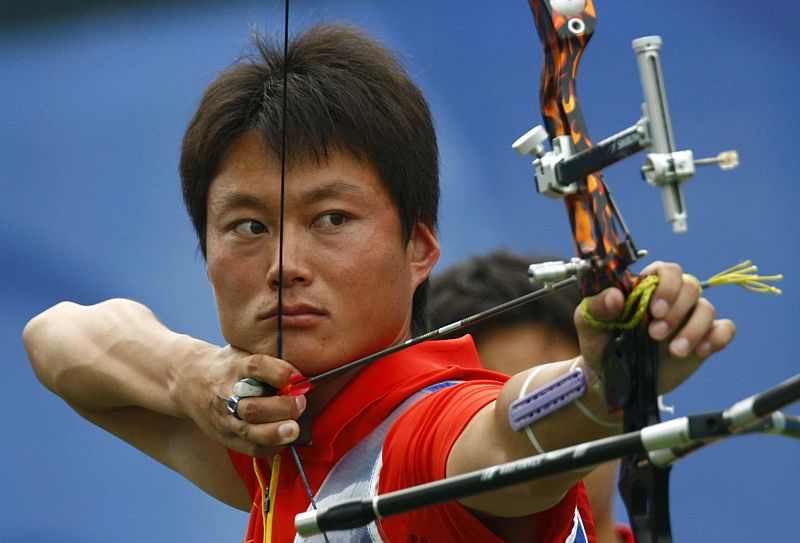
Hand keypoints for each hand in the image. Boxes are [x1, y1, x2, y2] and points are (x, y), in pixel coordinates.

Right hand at [177, 343, 306, 457]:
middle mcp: (227, 393)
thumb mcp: (244, 353)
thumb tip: (302, 377)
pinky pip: (248, 448)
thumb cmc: (229, 366)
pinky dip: (269, 447)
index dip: (279, 372)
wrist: (189, 381)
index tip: (297, 377)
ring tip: (294, 429)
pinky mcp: (225, 436)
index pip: (256, 367)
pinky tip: (285, 442)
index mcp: (235, 366)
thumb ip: (270, 362)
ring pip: (249, 430)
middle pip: (252, 405)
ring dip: (274, 432)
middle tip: (300, 404)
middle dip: (281, 408)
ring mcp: (224, 418)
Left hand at [575, 261, 735, 393]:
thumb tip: (615, 296)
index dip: (666, 284)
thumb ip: (596, 308)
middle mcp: (670, 299)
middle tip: (655, 334)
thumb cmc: (601, 345)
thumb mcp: (589, 326)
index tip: (653, 309)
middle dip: (676, 310)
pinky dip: (718, 337)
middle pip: (691, 286)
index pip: (666, 270)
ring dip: (694, 328)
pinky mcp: (703, 339)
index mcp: (644, 288)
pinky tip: (701, 351)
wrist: (614, 380)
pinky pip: (725, 328)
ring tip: (674, 351)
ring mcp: (688, 318)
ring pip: (707, 308)